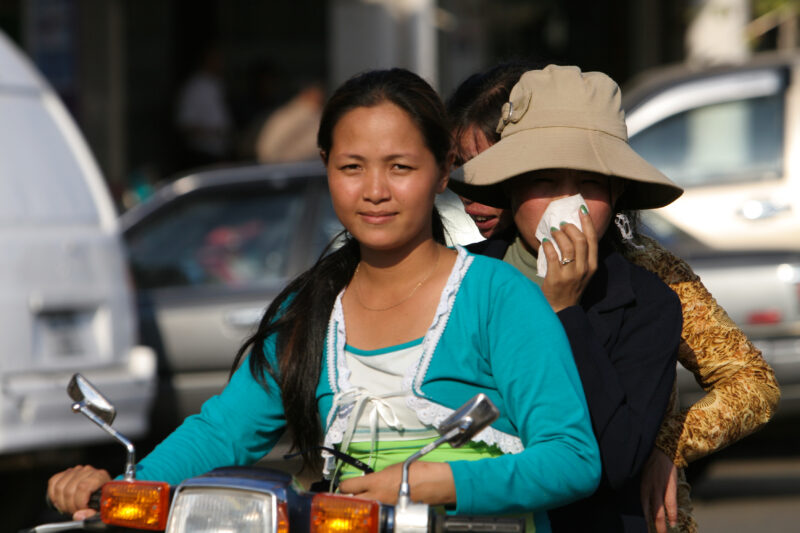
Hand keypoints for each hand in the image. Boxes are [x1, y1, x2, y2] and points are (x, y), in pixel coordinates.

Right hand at [47, 465, 110, 519]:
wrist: (101, 492)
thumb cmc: (102, 500)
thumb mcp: (102, 509)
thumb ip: (91, 514)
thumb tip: (77, 516)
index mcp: (100, 477)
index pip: (83, 487)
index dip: (78, 503)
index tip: (81, 510)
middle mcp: (88, 471)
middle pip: (69, 490)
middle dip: (69, 506)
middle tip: (73, 512)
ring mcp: (77, 470)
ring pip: (59, 487)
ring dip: (60, 502)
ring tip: (68, 508)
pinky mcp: (66, 472)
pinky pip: (54, 481)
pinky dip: (53, 494)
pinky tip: (60, 501)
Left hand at [337, 461, 454, 505]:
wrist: (431, 484)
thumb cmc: (415, 473)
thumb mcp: (390, 469)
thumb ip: (374, 478)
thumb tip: (366, 482)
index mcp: (374, 482)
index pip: (347, 486)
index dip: (344, 486)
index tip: (345, 486)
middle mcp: (376, 497)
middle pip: (349, 502)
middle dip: (348, 500)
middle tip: (350, 497)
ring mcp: (382, 509)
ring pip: (362, 511)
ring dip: (361, 508)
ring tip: (363, 504)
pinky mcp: (390, 515)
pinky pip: (376, 515)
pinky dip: (375, 513)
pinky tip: (377, 511)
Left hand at [540, 209, 597, 311]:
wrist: (562, 308)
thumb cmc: (571, 286)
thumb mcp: (582, 271)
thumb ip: (581, 255)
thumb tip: (572, 231)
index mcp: (592, 265)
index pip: (592, 240)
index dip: (588, 223)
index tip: (581, 210)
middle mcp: (584, 269)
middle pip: (580, 240)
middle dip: (570, 227)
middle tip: (562, 224)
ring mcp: (571, 274)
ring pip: (567, 247)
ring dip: (559, 235)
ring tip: (553, 231)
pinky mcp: (556, 278)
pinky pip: (552, 256)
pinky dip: (548, 245)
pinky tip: (545, 242)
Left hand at [641, 448, 677, 532]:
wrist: (662, 449)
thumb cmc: (652, 464)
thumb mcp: (643, 476)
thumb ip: (645, 489)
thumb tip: (643, 502)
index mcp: (642, 487)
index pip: (642, 508)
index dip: (643, 520)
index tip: (642, 529)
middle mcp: (649, 489)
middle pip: (649, 512)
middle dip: (652, 526)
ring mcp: (659, 488)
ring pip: (659, 510)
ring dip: (660, 524)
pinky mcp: (669, 485)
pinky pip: (670, 503)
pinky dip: (671, 514)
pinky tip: (672, 523)